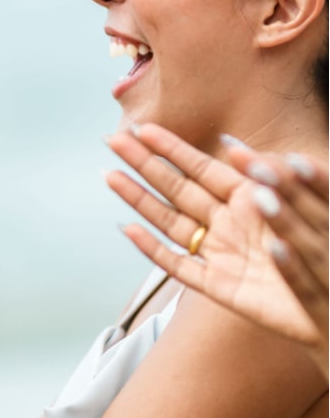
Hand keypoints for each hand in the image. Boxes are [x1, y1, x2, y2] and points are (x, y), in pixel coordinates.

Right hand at [106, 123, 327, 377]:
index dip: (170, 149)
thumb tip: (229, 143)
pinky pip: (179, 266)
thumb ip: (269, 172)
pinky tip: (128, 230)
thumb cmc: (328, 244)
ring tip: (110, 176)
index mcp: (250, 200)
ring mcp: (221, 255)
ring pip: (169, 222)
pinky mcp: (219, 287)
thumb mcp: (306, 198)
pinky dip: (152, 250)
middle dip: (144, 165)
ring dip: (138, 200)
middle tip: (114, 141)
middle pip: (177, 189)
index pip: (201, 167)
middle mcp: (229, 224)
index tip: (142, 129)